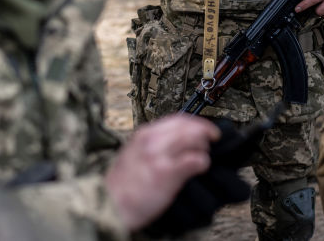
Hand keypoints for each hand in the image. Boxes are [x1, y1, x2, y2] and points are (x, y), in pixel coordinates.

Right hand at [105, 114, 219, 231]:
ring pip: (194, 139)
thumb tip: (174, 144)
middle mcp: (152, 140)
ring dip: (204, 147)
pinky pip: (194, 160)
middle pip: (188, 125)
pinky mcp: (167, 173)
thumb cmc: (122, 185)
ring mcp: (159, 155)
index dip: (195, 122)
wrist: (109, 205)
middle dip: (205, 130)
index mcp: (144, 134)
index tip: (204, 128)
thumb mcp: (133, 154)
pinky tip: (201, 168)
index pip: (177, 119)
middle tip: (214, 138)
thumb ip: (151, 145)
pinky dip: (202, 162)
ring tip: (204, 155)